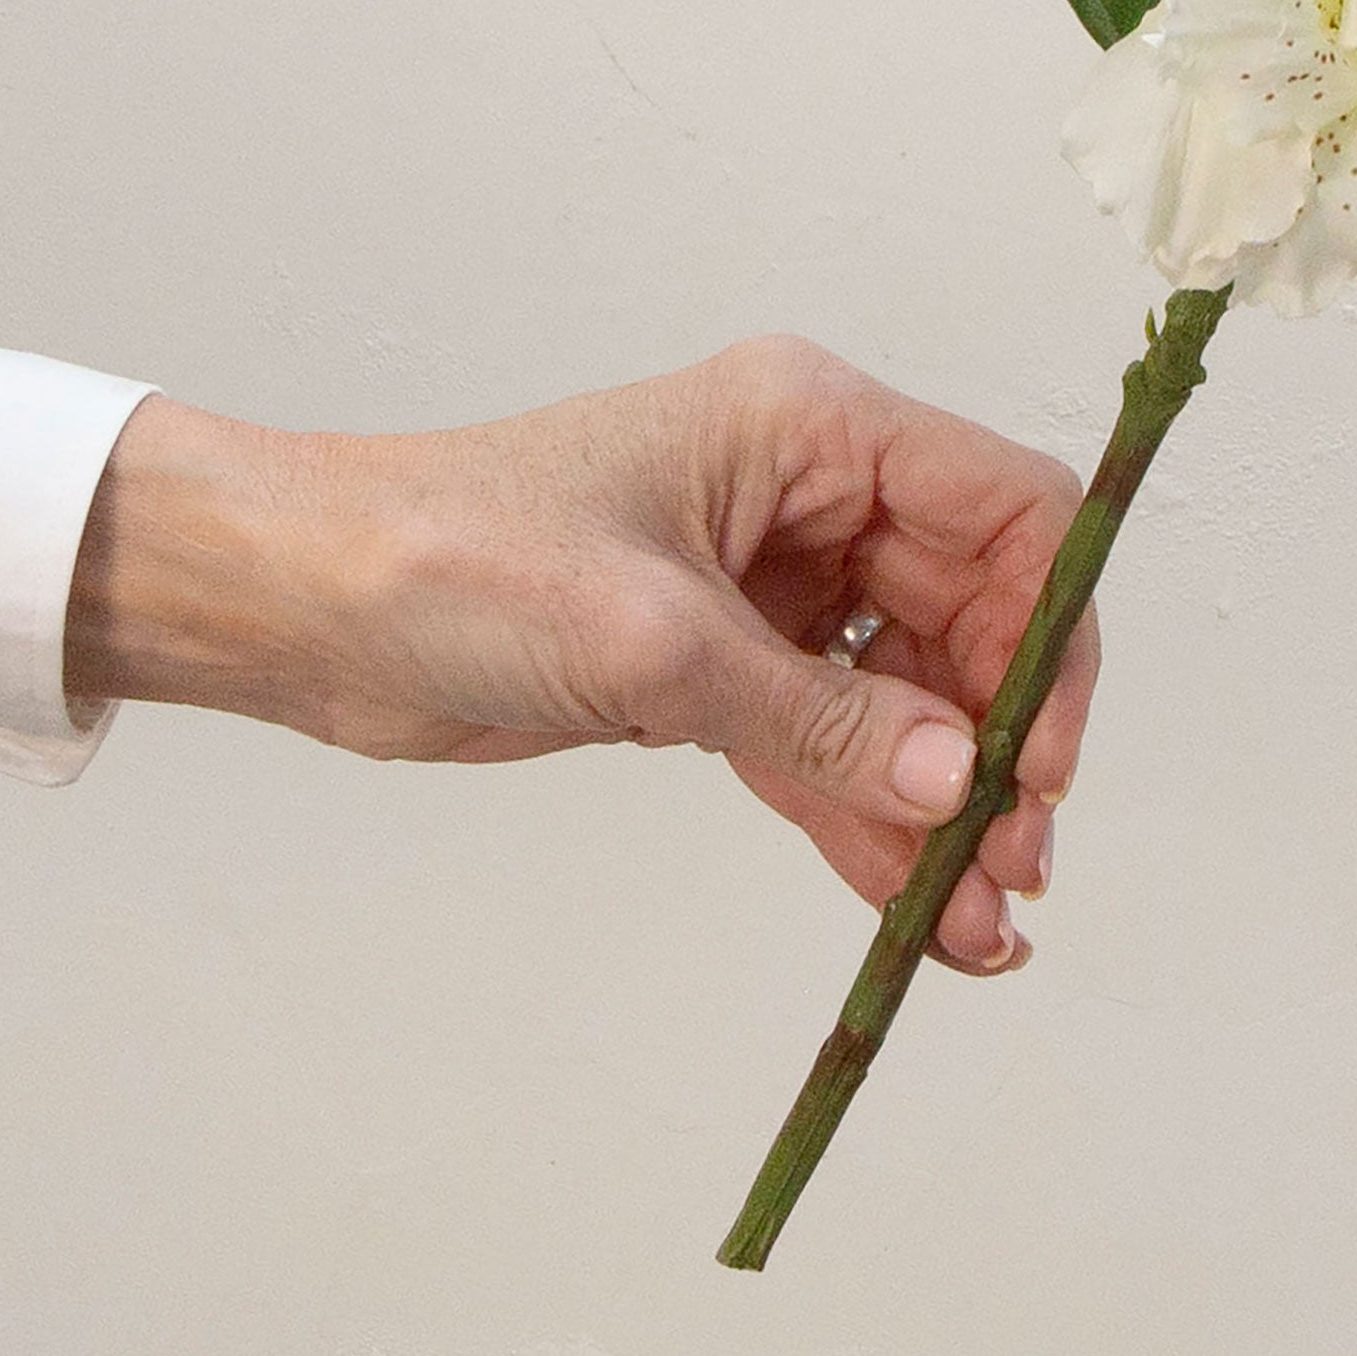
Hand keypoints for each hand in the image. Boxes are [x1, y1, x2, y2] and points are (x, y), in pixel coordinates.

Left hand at [63, 338, 1097, 972]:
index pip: (1005, 510)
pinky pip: (830, 744)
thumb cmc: (453, 556)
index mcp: (808, 428)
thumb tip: (956, 783)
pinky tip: (914, 908)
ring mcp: (765, 585)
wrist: (309, 602)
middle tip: (1013, 870)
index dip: (1047, 631)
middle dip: (1000, 745)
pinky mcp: (715, 668)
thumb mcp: (652, 639)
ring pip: (906, 696)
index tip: (1035, 760)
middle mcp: (806, 495)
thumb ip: (819, 715)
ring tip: (978, 927)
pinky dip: (871, 821)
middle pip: (972, 614)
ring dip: (944, 806)